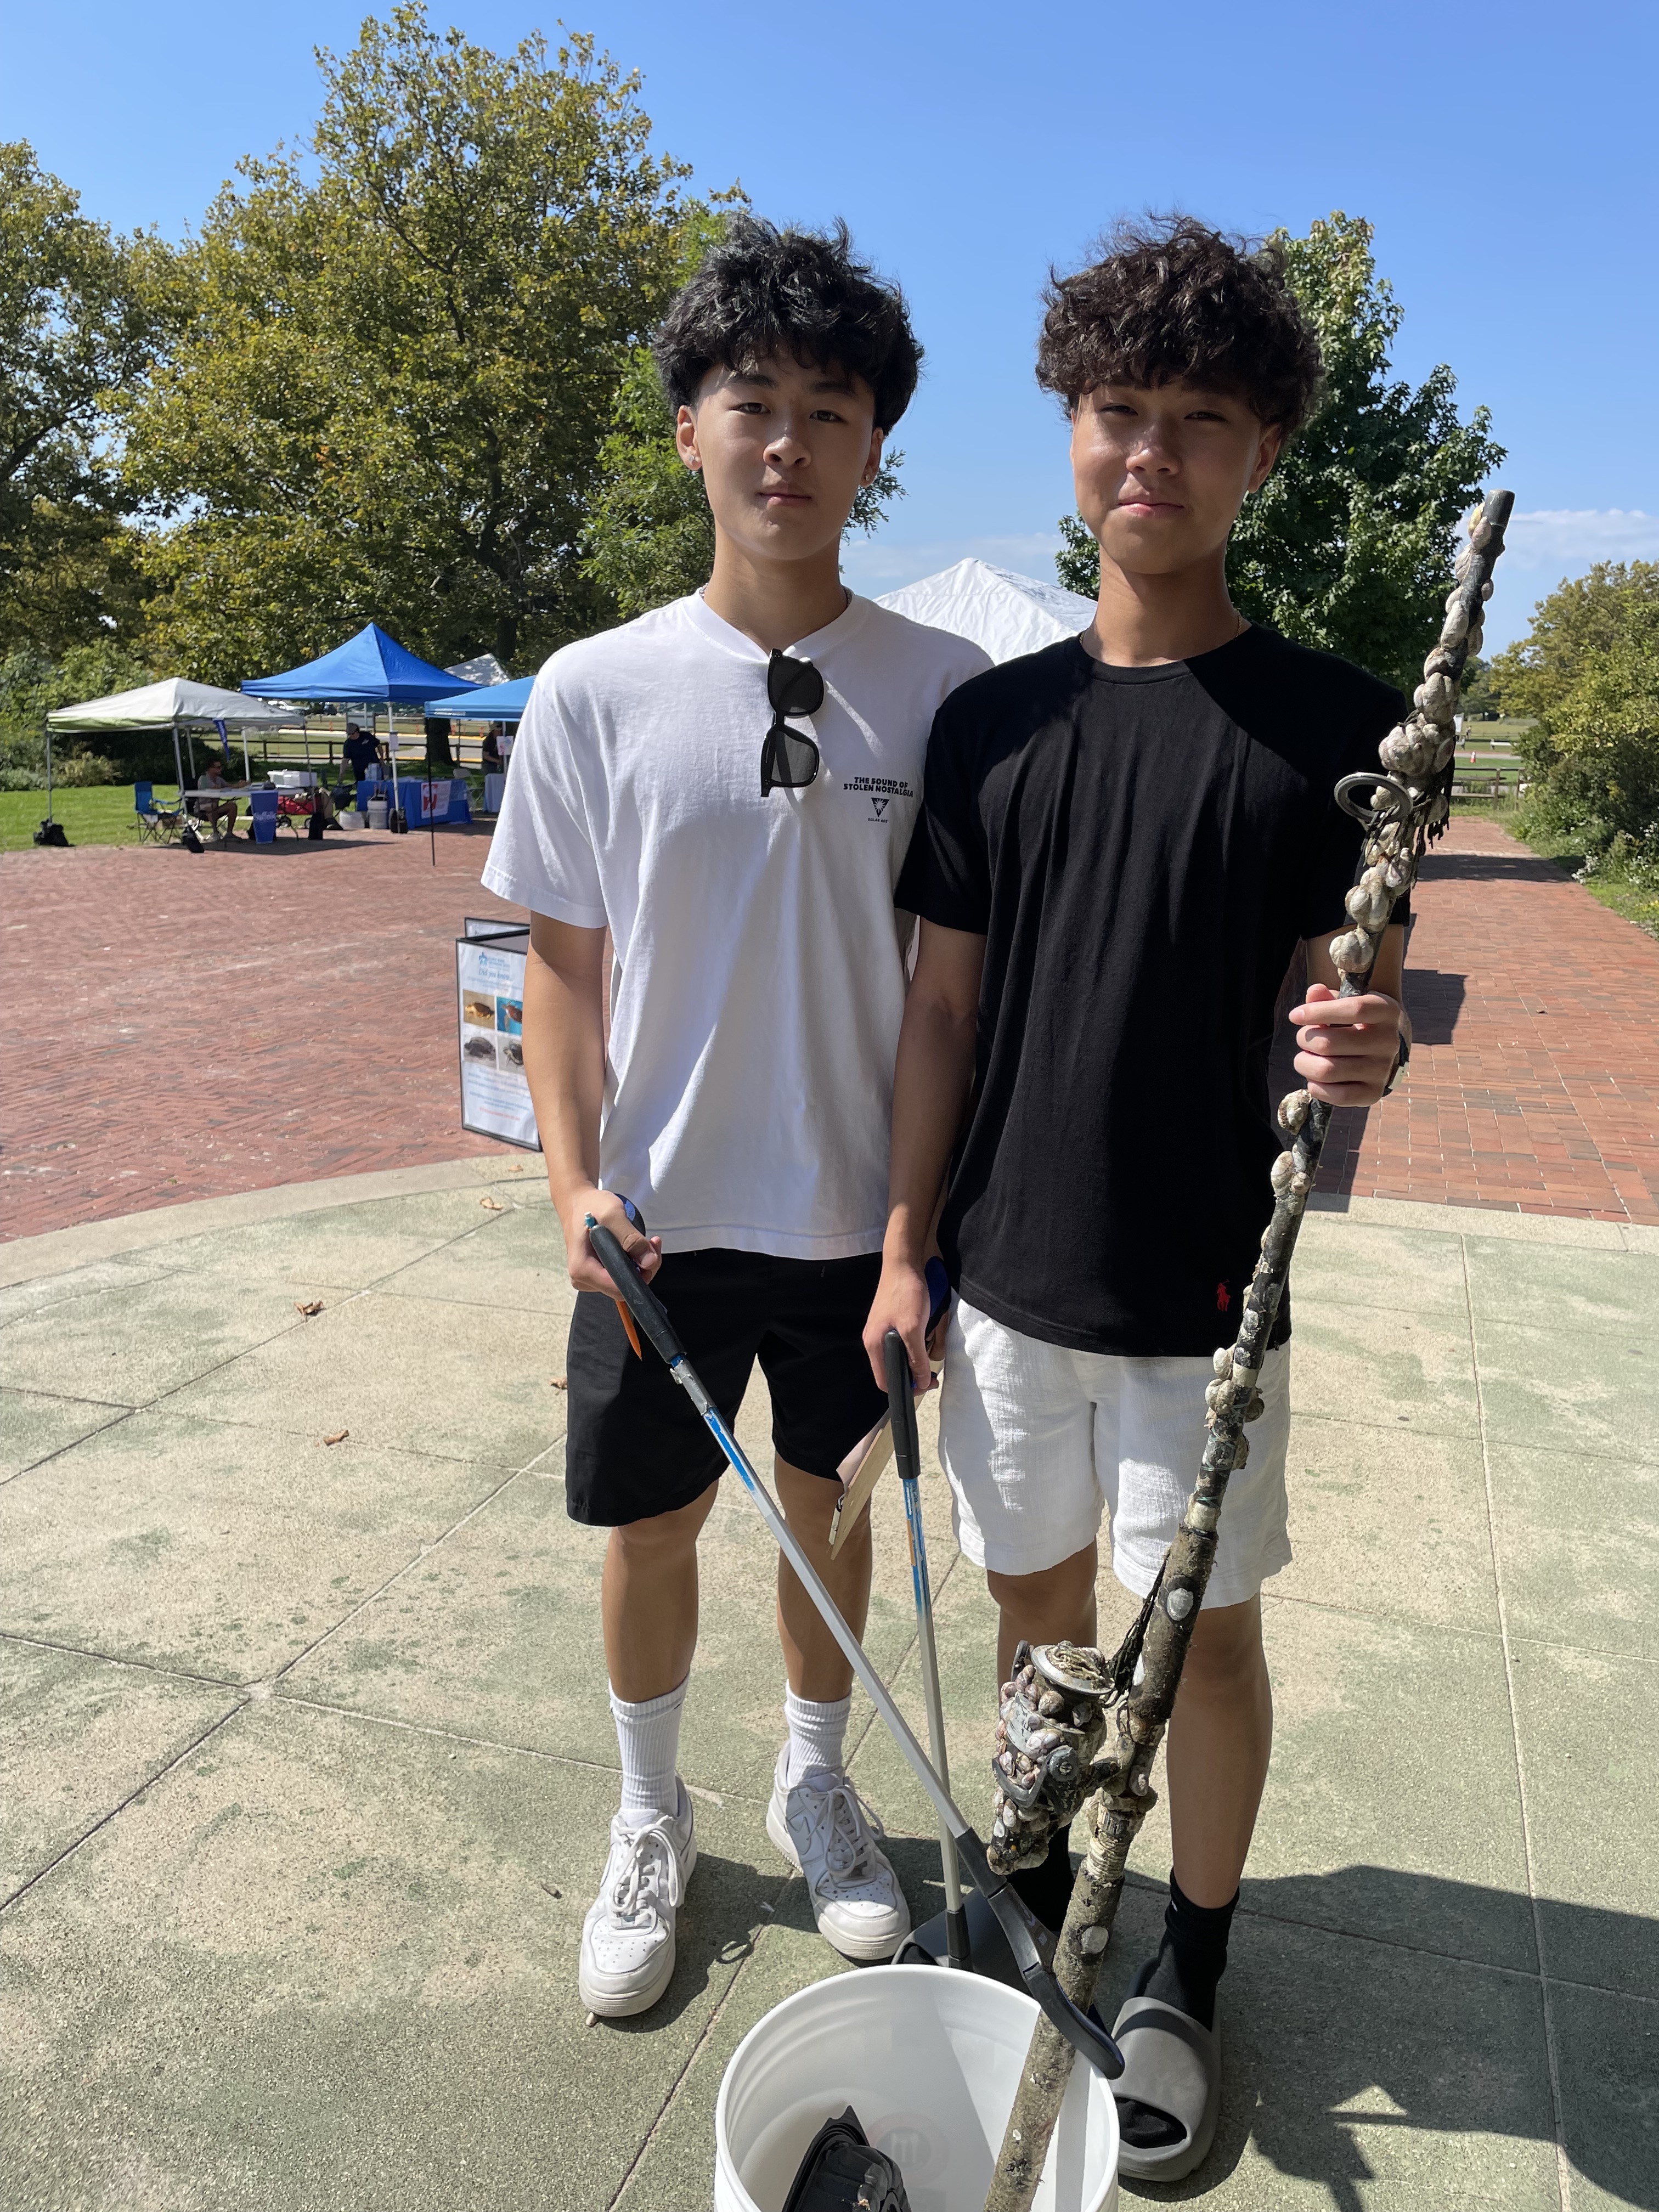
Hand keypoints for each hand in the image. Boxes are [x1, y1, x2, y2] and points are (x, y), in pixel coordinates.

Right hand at [558, 1185, 661, 1295]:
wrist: (578, 1202)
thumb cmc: (592, 1206)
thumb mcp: (613, 1215)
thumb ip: (631, 1239)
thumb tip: (649, 1262)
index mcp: (582, 1269)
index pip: (619, 1289)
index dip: (640, 1276)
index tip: (651, 1253)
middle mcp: (583, 1279)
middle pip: (623, 1287)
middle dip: (643, 1267)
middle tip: (651, 1242)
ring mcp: (590, 1278)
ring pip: (625, 1281)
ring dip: (640, 1262)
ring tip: (644, 1240)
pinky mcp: (597, 1274)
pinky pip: (622, 1275)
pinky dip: (633, 1261)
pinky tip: (636, 1246)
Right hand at [863, 1253, 938, 1394]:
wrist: (904, 1262)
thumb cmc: (905, 1292)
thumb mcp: (913, 1328)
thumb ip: (916, 1357)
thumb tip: (921, 1381)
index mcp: (873, 1345)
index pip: (885, 1381)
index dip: (905, 1387)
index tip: (925, 1383)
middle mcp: (875, 1339)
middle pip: (895, 1367)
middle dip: (915, 1369)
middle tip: (933, 1370)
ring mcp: (884, 1329)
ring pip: (903, 1352)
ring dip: (919, 1351)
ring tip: (931, 1339)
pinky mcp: (894, 1319)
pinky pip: (907, 1338)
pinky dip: (919, 1337)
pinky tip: (928, 1327)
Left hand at [1289, 983, 1403, 1106]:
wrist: (1386, 1049)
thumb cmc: (1358, 1021)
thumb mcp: (1348, 1003)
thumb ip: (1328, 998)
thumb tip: (1314, 992)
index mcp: (1386, 1011)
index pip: (1354, 1009)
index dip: (1318, 1012)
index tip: (1295, 1016)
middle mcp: (1388, 1042)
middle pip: (1329, 1044)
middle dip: (1304, 1040)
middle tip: (1303, 1039)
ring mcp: (1383, 1070)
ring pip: (1327, 1071)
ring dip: (1304, 1064)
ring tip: (1304, 1058)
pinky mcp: (1374, 1093)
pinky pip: (1338, 1096)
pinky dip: (1316, 1087)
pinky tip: (1314, 1078)